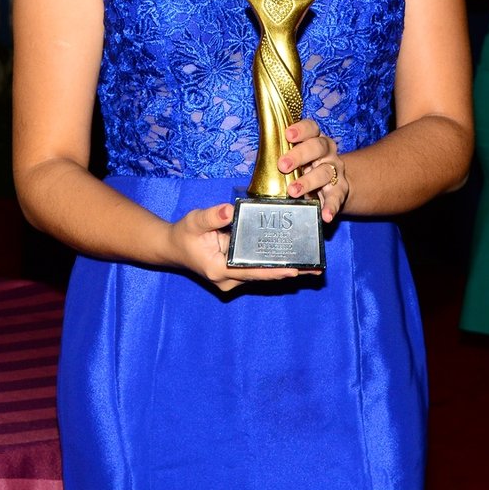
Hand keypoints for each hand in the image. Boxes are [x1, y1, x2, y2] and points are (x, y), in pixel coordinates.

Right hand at [169, 204, 304, 290]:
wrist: (173, 247)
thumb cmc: (184, 233)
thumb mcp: (195, 221)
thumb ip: (212, 216)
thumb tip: (230, 209)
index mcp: (219, 269)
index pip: (251, 271)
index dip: (273, 271)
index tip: (294, 270)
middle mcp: (228, 279)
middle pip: (262, 276)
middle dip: (288, 271)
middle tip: (315, 270)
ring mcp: (233, 279)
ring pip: (262, 274)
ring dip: (284, 269)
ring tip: (311, 266)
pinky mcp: (236, 273)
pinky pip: (257, 270)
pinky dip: (274, 265)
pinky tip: (294, 260)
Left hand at [280, 118, 349, 222]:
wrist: (334, 184)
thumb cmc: (307, 166)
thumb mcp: (296, 157)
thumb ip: (282, 154)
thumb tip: (256, 159)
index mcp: (316, 139)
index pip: (311, 128)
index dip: (301, 129)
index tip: (288, 135)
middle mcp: (327, 153)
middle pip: (317, 148)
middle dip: (299, 155)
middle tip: (282, 165)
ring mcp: (336, 171)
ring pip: (325, 172)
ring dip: (308, 182)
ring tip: (293, 191)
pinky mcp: (340, 191)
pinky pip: (336, 199)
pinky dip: (331, 207)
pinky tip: (325, 215)